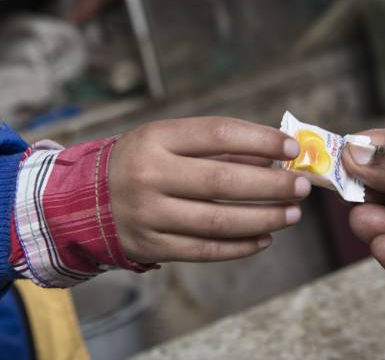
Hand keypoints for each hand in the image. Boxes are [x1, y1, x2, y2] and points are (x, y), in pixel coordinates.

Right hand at [109, 117, 310, 263]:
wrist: (82, 201)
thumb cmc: (140, 163)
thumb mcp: (167, 141)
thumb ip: (215, 147)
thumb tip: (272, 156)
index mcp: (155, 139)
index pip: (217, 134)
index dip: (260, 140)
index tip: (291, 147)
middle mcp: (149, 175)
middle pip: (223, 181)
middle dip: (270, 184)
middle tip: (301, 186)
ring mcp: (149, 214)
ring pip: (218, 220)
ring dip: (263, 218)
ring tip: (291, 214)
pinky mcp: (151, 246)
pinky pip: (205, 249)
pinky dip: (239, 246)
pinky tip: (263, 238)